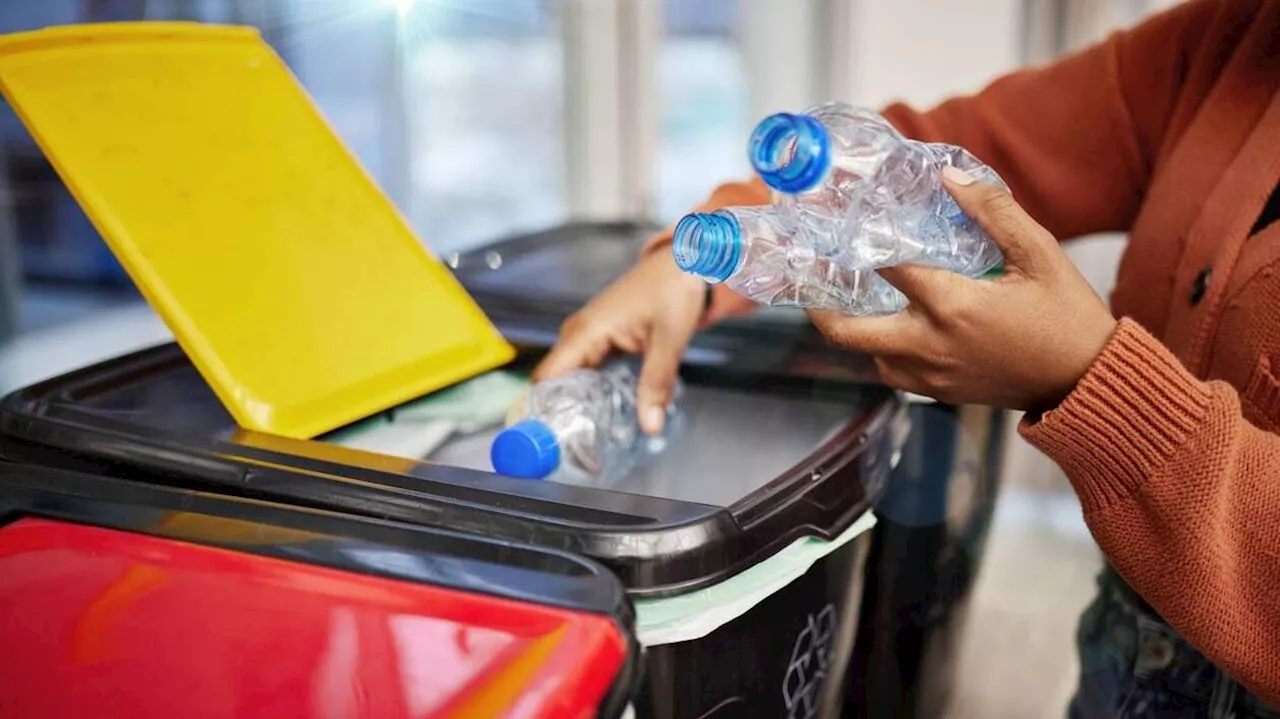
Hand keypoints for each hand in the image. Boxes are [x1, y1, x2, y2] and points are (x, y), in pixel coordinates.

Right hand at [535, 248, 705, 433]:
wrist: (686, 263)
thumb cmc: (676, 289)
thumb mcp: (669, 340)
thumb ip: (656, 383)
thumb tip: (649, 425)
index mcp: (587, 331)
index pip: (546, 377)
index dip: (541, 408)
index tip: (548, 439)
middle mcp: (579, 331)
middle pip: (555, 381)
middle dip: (561, 412)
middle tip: (573, 448)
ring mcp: (587, 333)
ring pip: (569, 375)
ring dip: (575, 402)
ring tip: (586, 435)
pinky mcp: (599, 336)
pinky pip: (584, 368)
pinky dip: (589, 388)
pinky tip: (602, 409)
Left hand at [807, 166, 1117, 411]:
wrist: (1086, 382)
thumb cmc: (1067, 315)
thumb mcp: (1039, 253)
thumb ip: (993, 211)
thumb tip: (949, 175)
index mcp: (952, 306)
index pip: (885, 268)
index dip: (858, 243)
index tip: (841, 224)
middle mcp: (929, 345)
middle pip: (847, 333)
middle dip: (821, 306)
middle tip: (815, 278)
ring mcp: (931, 375)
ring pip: (868, 355)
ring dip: (859, 327)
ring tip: (856, 296)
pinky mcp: (940, 393)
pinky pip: (894, 371)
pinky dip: (885, 349)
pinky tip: (895, 322)